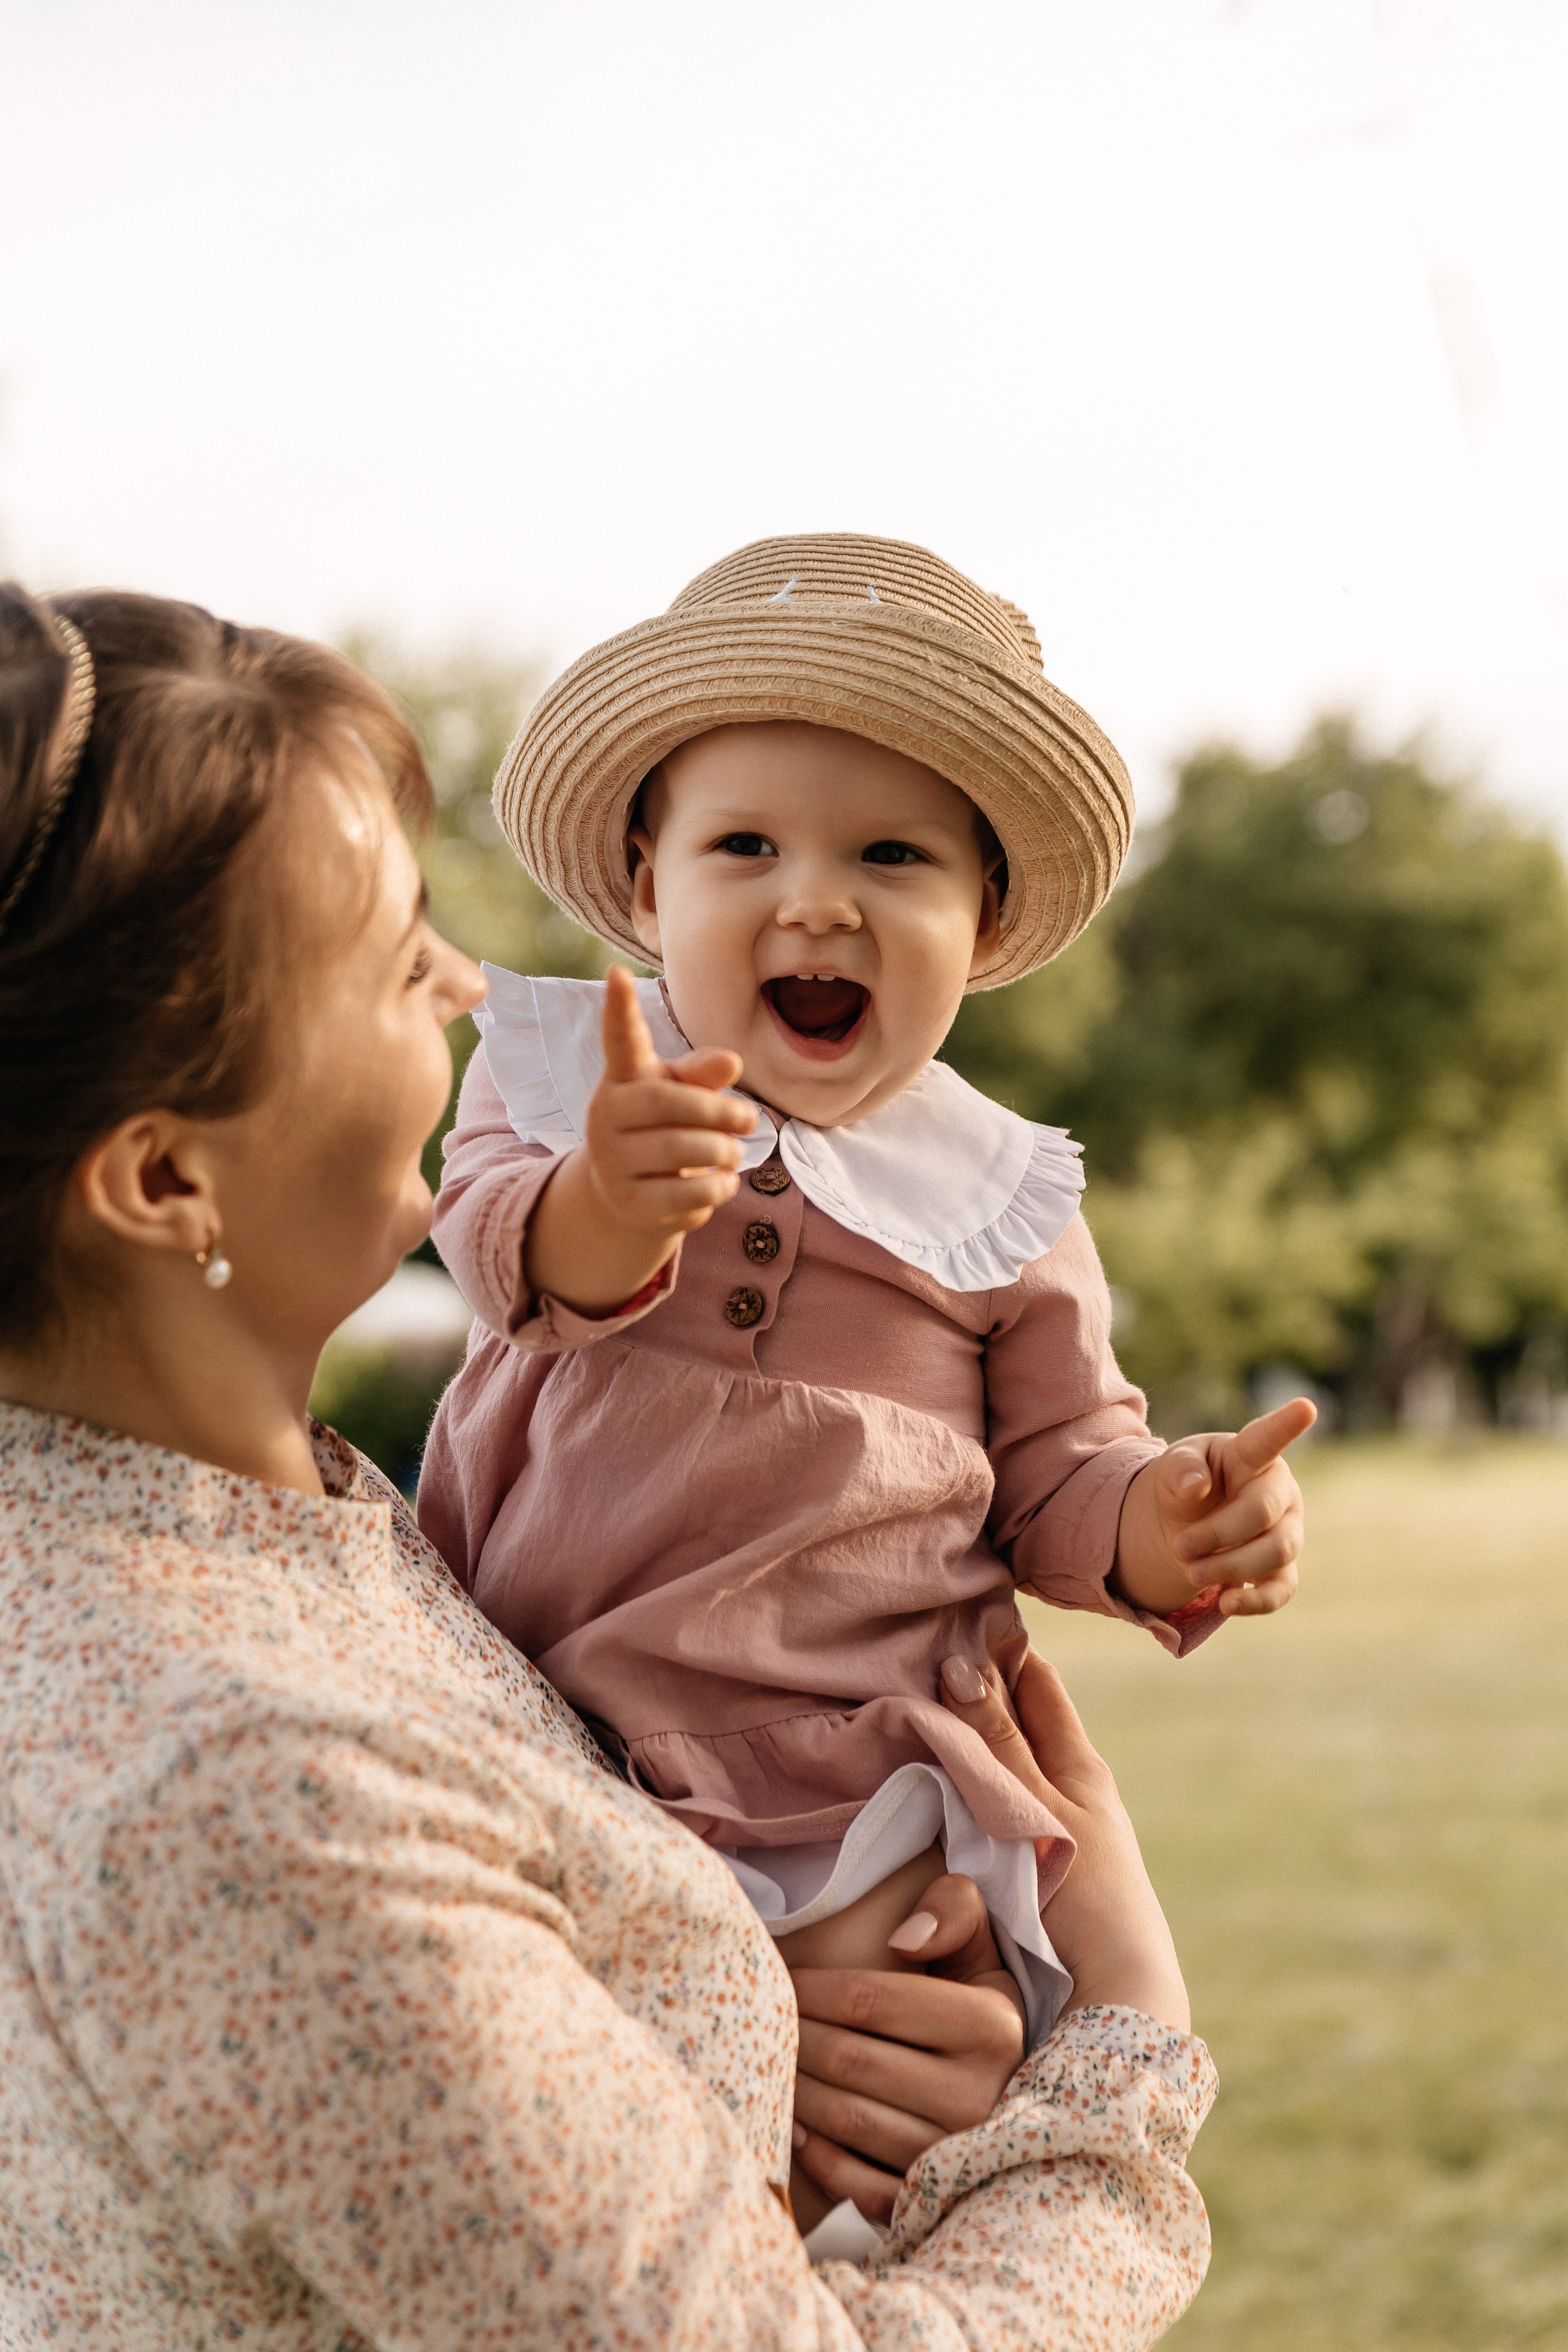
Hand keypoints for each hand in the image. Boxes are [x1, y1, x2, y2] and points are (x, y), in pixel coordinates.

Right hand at [522, 965, 756, 1313]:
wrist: (628, 1198)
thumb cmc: (663, 1129)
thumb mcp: (682, 1094)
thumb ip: (703, 1074)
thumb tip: (731, 1061)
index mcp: (624, 1078)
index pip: (620, 1040)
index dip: (619, 1008)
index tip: (617, 971)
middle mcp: (607, 1115)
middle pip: (668, 1103)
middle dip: (719, 1112)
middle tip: (751, 1120)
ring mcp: (612, 1161)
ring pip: (680, 1150)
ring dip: (724, 1152)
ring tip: (734, 1153)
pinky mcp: (628, 1202)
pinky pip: (686, 1193)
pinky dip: (718, 1188)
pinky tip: (723, 1182)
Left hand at [790, 1887, 1024, 2226]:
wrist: (1003, 2095)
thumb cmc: (969, 2004)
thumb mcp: (977, 1947)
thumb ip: (953, 1908)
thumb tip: (903, 1940)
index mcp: (992, 2026)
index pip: (870, 2000)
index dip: (811, 1986)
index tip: (782, 1977)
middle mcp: (982, 2096)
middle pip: (850, 2060)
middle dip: (794, 2036)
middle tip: (764, 2021)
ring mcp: (958, 2156)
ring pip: (847, 2118)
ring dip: (796, 2089)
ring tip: (771, 2065)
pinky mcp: (936, 2201)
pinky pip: (857, 2184)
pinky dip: (817, 2155)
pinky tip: (797, 2126)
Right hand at [937, 1649, 1189, 2032]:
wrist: (1113, 1989)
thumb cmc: (1084, 1894)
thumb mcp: (1036, 1810)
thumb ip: (998, 1746)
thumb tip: (960, 1665)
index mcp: (1080, 1763)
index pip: (1038, 1683)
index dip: (1006, 1647)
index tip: (968, 1610)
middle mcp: (1073, 1786)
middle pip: (1023, 1716)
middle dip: (984, 1681)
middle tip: (929, 1643)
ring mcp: (1058, 1824)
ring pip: (1009, 1759)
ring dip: (974, 1732)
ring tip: (922, 1699)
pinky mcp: (1041, 1862)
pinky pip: (1000, 1799)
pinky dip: (973, 1776)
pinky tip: (942, 1777)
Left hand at [1113, 1397, 1315, 1620]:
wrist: (1187, 1524)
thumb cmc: (1188, 1482)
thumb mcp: (1173, 1467)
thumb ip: (1180, 1468)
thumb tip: (1195, 1486)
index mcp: (1251, 1455)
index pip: (1268, 1438)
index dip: (1286, 1423)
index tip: (1306, 1406)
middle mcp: (1279, 1490)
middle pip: (1264, 1512)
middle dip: (1220, 1533)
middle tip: (1179, 1547)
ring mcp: (1287, 1529)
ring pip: (1277, 1552)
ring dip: (1230, 1566)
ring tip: (1189, 1571)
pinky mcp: (1282, 1568)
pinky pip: (1282, 1589)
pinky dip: (1255, 1602)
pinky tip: (1225, 1604)